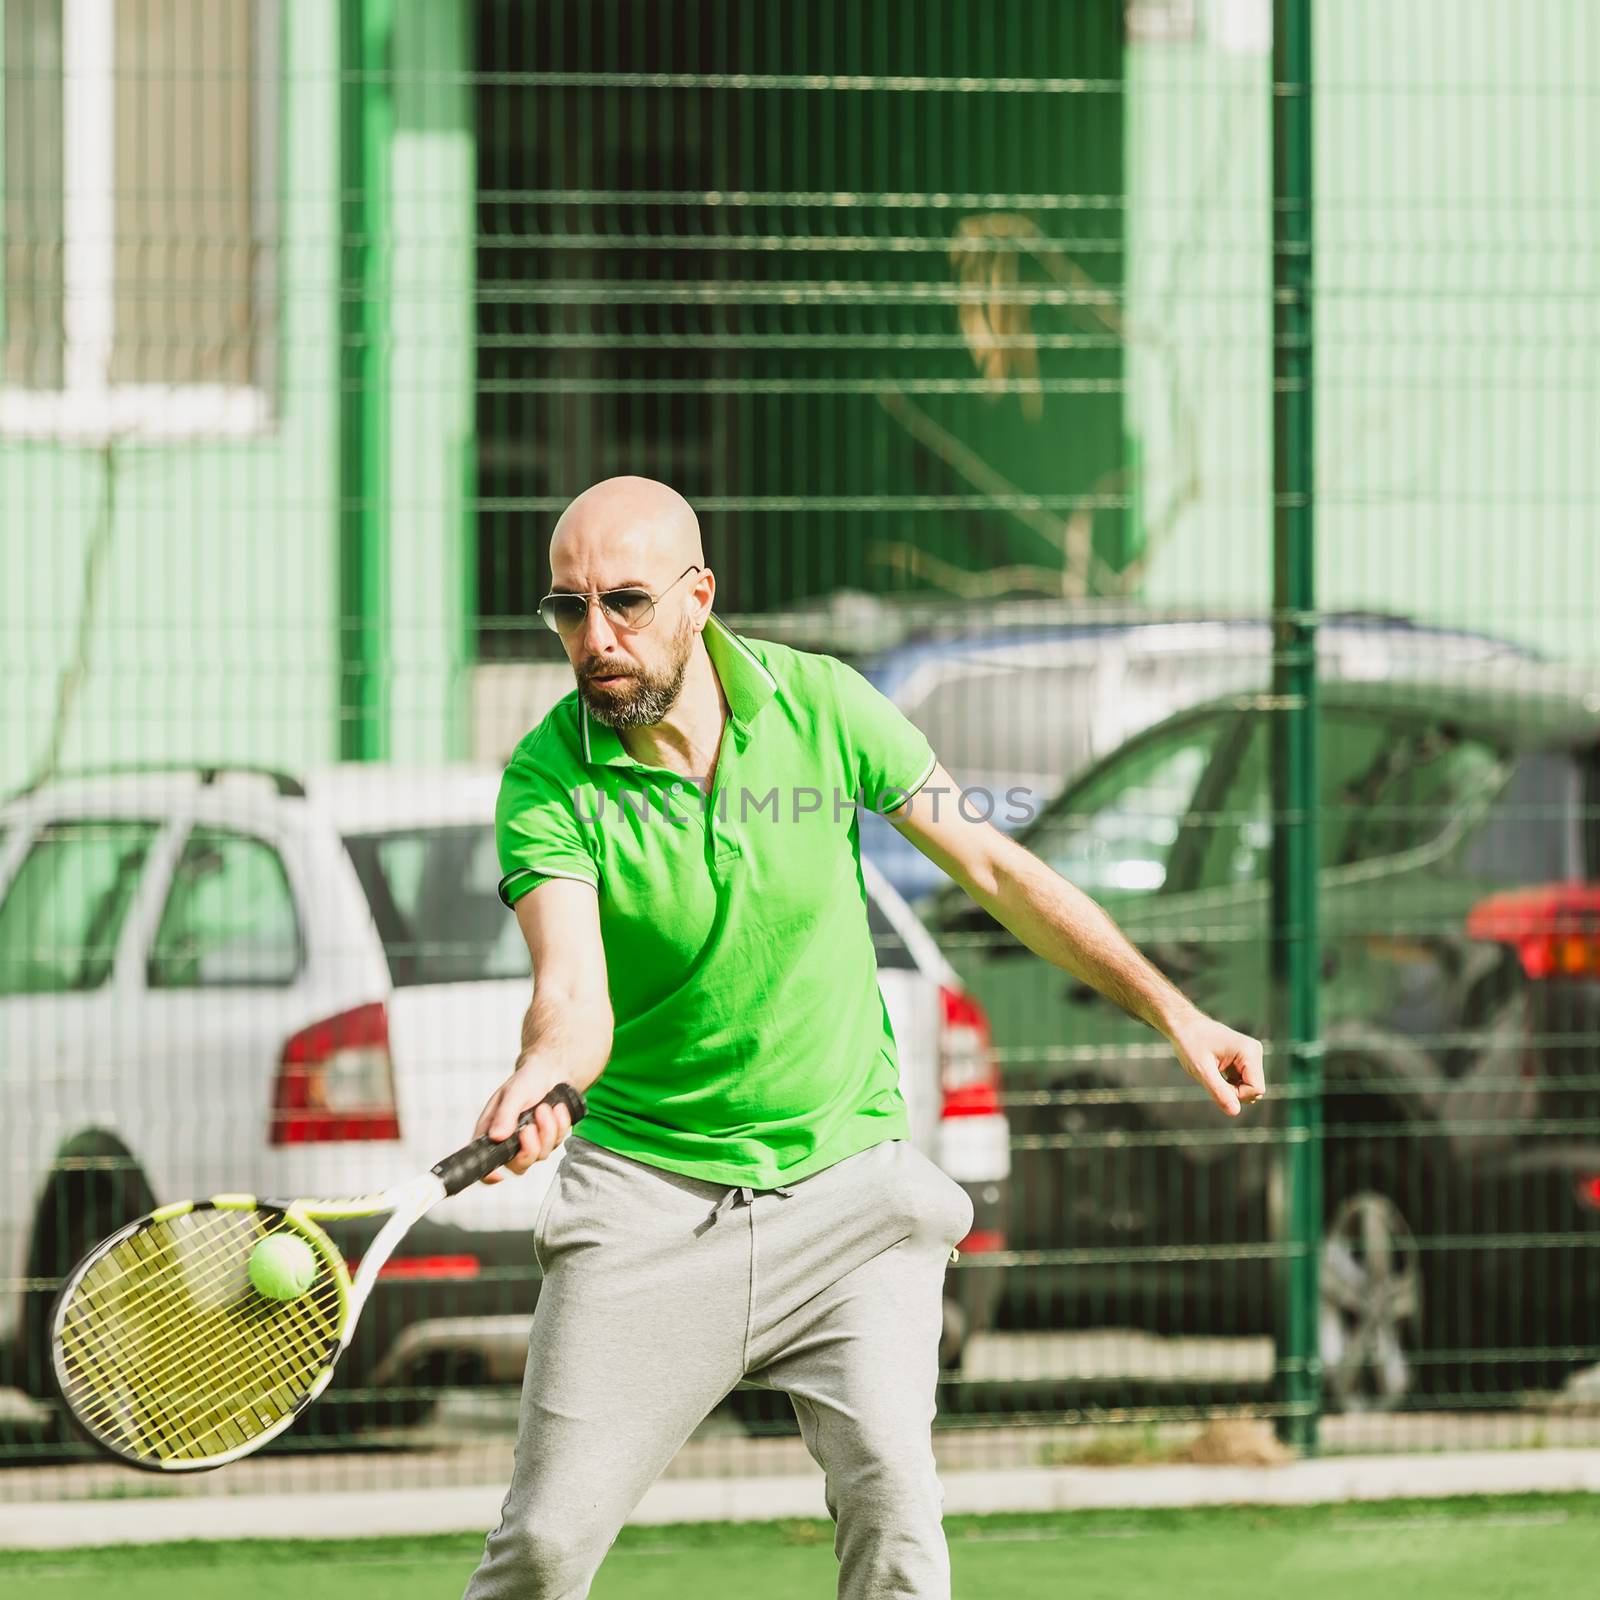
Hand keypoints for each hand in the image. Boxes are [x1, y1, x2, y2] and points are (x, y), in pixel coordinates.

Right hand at [471, 1060, 575, 1183]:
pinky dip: (560, 1124)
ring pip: (541, 1154)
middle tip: (531, 1126)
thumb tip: (497, 1137)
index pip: (484, 1162)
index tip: (499, 1175)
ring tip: (545, 1108)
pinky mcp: (548, 1140)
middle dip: (530, 1148)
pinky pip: (558, 1142)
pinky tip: (557, 1108)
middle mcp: (509, 1142)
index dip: (488, 1174)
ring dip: (547, 1130)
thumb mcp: (514, 1093)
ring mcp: (530, 1143)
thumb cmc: (527, 1080)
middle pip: (518, 1166)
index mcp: (491, 1132)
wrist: (552, 1072)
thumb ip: (505, 1115)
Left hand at [1166, 1010, 1265, 1117]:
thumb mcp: (1201, 1070)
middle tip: (1212, 1077)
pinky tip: (1215, 1070)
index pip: (1256, 1089)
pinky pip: (1243, 1082)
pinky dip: (1229, 1083)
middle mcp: (1255, 1052)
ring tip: (1212, 1072)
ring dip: (1230, 1088)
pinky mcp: (1244, 1060)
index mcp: (1249, 1052)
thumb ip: (1219, 1091)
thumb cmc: (1189, 1043)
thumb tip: (1235, 1112)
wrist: (1182, 1025)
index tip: (1215, 1083)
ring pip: (1248, 1088)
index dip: (1236, 1095)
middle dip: (1234, 1092)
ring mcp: (1250, 1055)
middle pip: (1254, 1090)